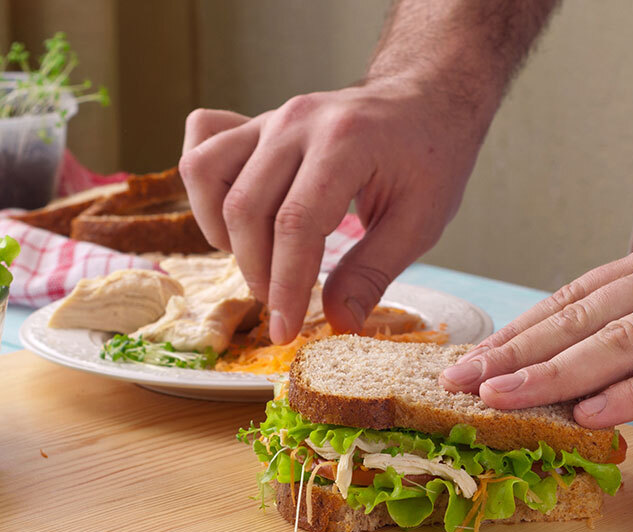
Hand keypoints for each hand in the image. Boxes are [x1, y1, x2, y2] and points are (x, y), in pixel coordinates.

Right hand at [178, 79, 484, 343]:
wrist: (425, 100)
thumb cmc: (429, 160)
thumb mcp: (420, 222)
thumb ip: (373, 272)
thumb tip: (338, 322)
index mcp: (345, 142)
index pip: (296, 224)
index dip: (285, 285)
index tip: (285, 330)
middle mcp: (297, 122)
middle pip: (246, 207)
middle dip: (257, 271)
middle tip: (281, 304)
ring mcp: (271, 117)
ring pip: (206, 172)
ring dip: (222, 230)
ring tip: (259, 260)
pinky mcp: (256, 122)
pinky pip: (203, 144)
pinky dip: (206, 188)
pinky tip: (236, 218)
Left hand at [439, 193, 632, 426]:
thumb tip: (614, 331)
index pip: (571, 299)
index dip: (517, 331)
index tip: (472, 358)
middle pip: (575, 320)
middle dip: (510, 354)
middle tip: (457, 381)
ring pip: (612, 344)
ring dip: (549, 375)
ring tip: (498, 398)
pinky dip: (631, 393)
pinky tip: (591, 413)